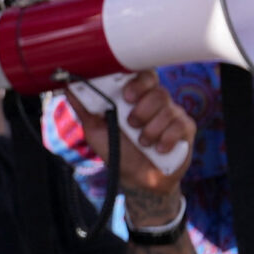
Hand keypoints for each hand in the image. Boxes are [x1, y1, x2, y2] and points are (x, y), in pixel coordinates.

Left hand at [71, 70, 193, 200]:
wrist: (136, 179)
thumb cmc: (116, 148)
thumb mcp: (95, 128)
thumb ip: (84, 108)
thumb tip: (67, 86)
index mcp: (135, 96)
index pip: (143, 75)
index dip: (138, 81)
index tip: (127, 96)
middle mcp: (156, 101)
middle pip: (158, 90)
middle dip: (143, 108)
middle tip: (131, 123)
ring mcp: (173, 114)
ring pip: (167, 110)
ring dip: (149, 130)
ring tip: (141, 142)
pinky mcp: (186, 129)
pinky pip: (179, 126)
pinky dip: (165, 140)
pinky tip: (157, 149)